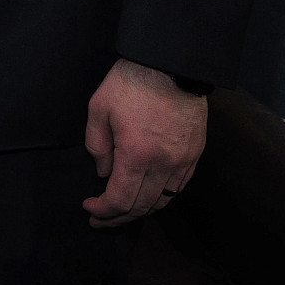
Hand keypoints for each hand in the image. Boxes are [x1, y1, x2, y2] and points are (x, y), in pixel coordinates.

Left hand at [83, 58, 206, 226]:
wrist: (171, 66)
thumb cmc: (130, 83)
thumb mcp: (99, 108)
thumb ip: (96, 145)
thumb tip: (103, 173)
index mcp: (136, 155)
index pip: (120, 199)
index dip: (103, 211)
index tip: (89, 208)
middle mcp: (163, 165)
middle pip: (142, 206)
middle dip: (118, 217)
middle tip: (101, 218)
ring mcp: (182, 161)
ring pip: (163, 201)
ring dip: (142, 210)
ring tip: (123, 210)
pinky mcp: (195, 155)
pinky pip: (179, 187)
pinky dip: (162, 196)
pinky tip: (149, 193)